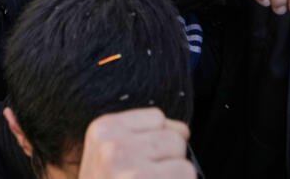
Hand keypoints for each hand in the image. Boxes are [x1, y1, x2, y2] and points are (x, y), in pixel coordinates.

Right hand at [78, 109, 193, 178]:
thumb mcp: (108, 158)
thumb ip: (140, 136)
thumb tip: (183, 129)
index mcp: (102, 129)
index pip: (158, 118)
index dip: (157, 144)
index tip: (137, 166)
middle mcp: (112, 145)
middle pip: (175, 138)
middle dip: (168, 163)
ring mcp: (129, 167)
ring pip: (184, 162)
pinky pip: (187, 174)